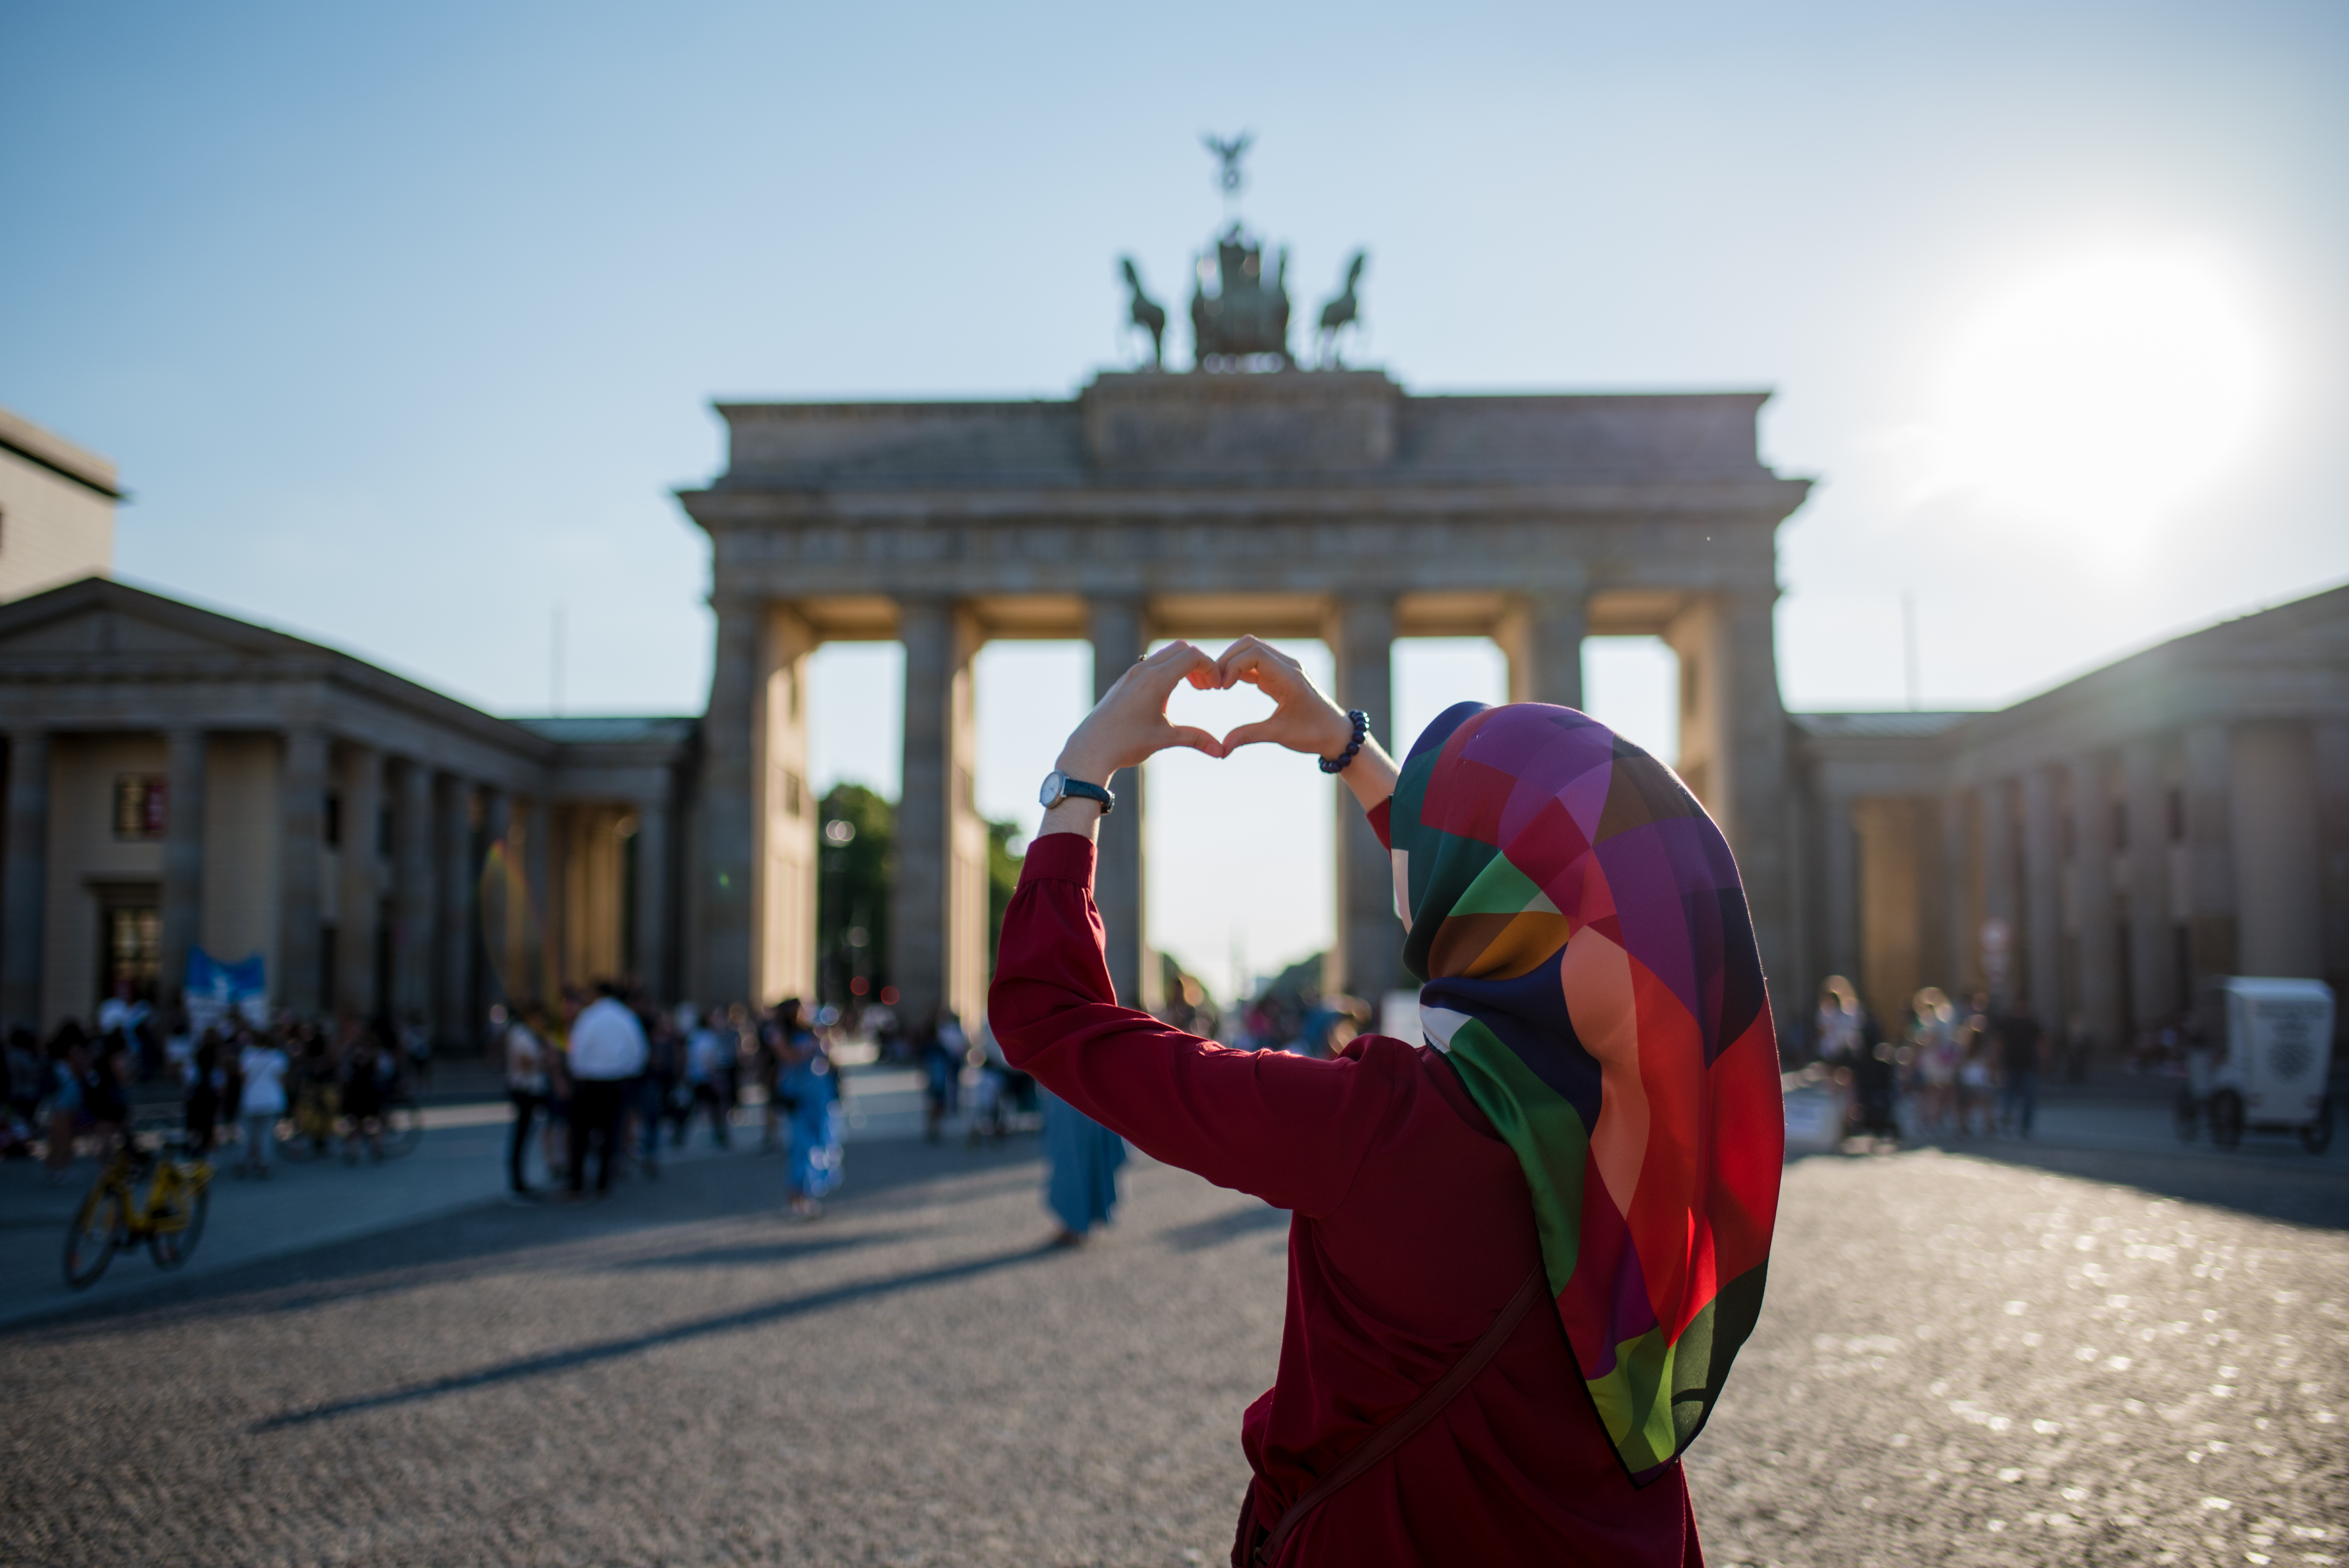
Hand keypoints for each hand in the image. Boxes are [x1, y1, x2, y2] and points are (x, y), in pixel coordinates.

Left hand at [1053, 641, 1225, 783]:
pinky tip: (1170, 693)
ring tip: (1194, 689)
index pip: (1193, 656)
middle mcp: (1143, 670)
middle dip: (1200, 663)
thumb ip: (1195, 739)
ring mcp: (1132, 673)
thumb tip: (1221, 751)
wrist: (1091, 748)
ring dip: (1184, 665)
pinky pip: (1152, 663)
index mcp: (1156, 680)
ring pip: (1166, 654)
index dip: (1211, 667)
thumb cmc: (1126, 743)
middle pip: (1181, 648)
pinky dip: (1169, 669)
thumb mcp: (1164, 739)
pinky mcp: (1125, 680)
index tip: (1217, 687)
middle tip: (1208, 687)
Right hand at [1211, 637, 1353, 758]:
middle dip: (1227, 659)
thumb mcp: (1280, 735)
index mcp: (1289, 677)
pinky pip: (1257, 662)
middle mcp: (1288, 666)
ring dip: (1233, 662)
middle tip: (1214, 683)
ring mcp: (1285, 667)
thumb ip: (1249, 736)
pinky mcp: (1281, 674)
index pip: (1254, 653)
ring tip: (1219, 683)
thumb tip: (1221, 748)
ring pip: (1252, 650)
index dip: (1232, 665)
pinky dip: (1240, 668)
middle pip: (1250, 645)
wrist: (1336, 732)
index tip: (1221, 687)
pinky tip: (1229, 684)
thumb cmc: (1313, 733)